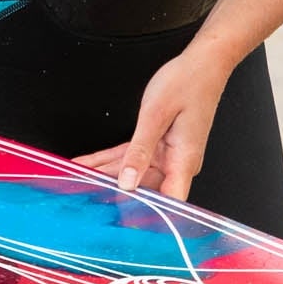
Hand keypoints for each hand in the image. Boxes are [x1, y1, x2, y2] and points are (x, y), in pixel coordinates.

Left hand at [78, 43, 236, 201]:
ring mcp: (169, 156)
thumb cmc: (188, 83)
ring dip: (107, 174)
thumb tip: (128, 182)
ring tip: (79, 179)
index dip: (144, 216)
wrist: (203, 64)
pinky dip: (113, 160)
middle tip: (84, 194)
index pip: (167, 202)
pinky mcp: (161, 147)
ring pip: (134, 173)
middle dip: (113, 191)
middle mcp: (179, 164)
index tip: (116, 220)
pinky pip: (133, 157)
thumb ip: (140, 151)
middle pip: (144, 189)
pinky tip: (91, 165)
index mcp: (184, 161)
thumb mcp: (156, 115)